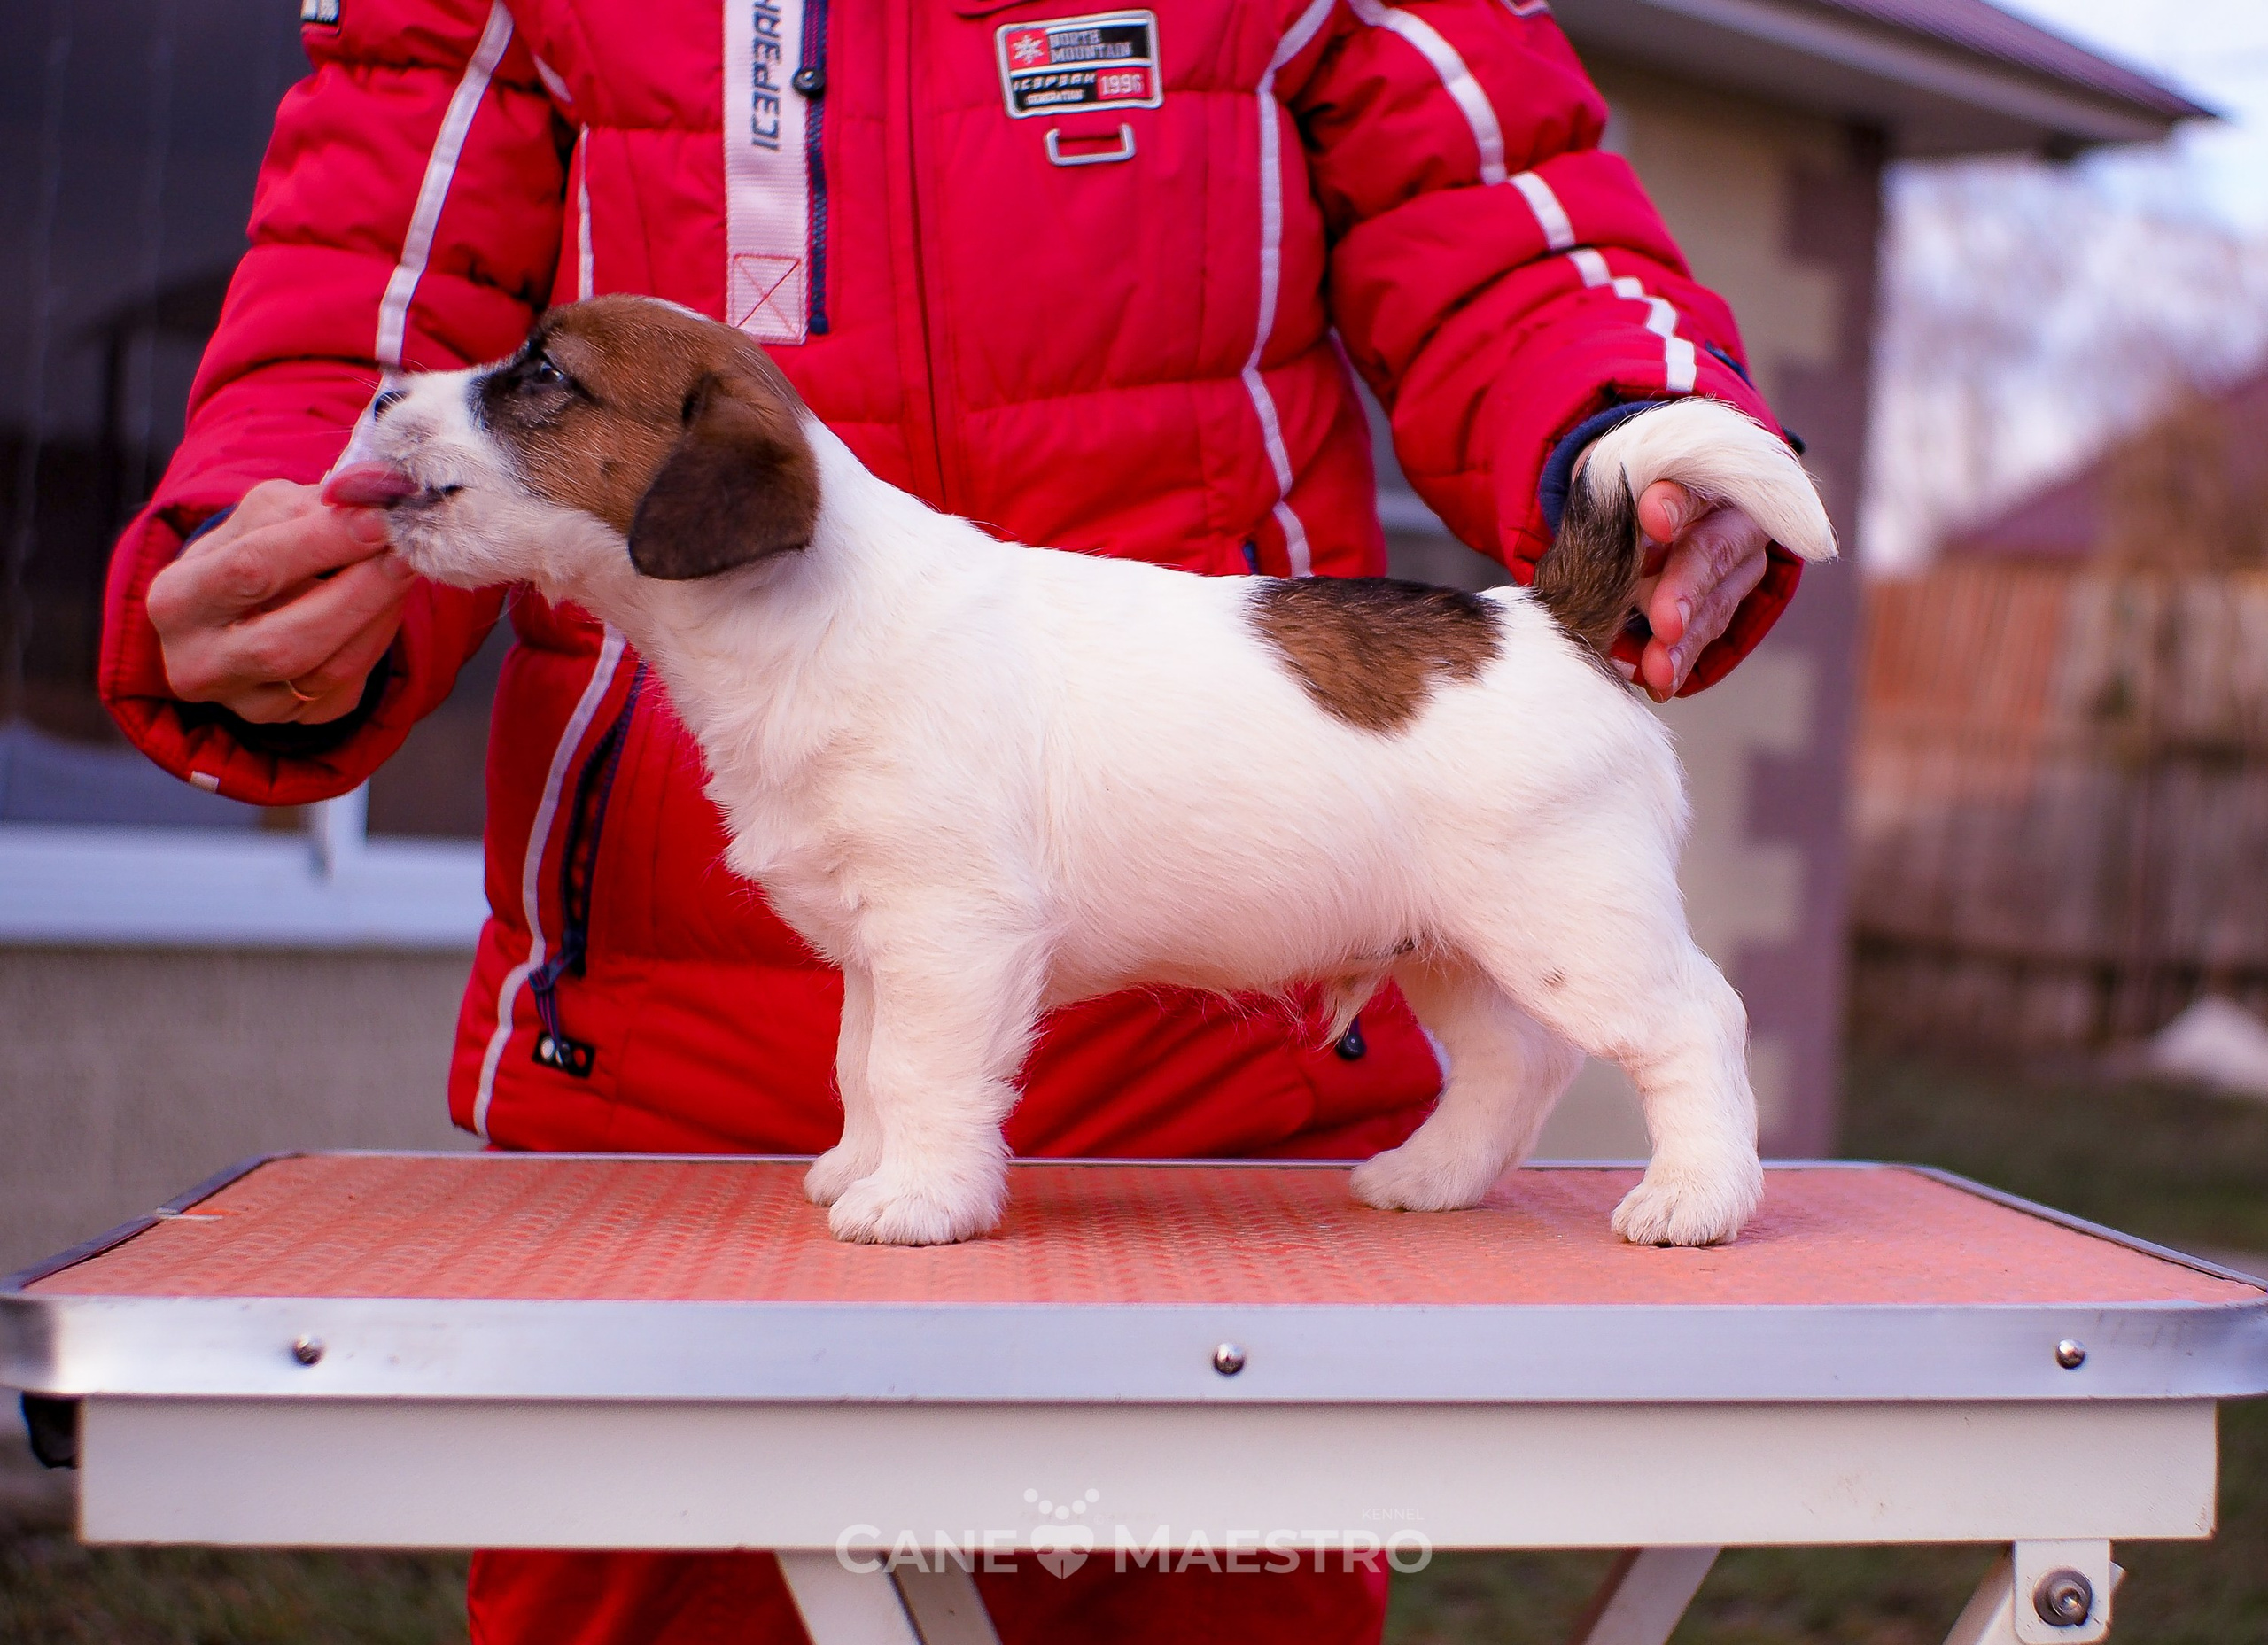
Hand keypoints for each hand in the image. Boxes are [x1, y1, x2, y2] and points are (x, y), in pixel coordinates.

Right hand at [147, 478, 414, 724]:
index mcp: (176, 600)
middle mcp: (198, 663)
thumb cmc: (253, 551)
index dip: (321, 544)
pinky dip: (377, 642)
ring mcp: (243, 703)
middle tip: (405, 552)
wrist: (240, 610)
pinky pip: (346, 688)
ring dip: (379, 617)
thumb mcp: (265, 515)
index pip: (251, 570)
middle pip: (288, 640)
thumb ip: (312, 505)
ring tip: (403, 570)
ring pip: (327, 671)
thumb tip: (372, 494)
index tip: (377, 520)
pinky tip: (386, 607)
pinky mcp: (290, 721)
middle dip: (359, 592)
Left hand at [1628, 481, 1768, 701]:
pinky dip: (1681, 661)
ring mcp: (1737, 564)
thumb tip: (1614, 522)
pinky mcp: (1726, 603)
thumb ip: (1612, 497)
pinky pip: (1706, 635)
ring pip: (1715, 603)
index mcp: (1703, 474)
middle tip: (1665, 622)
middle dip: (1685, 588)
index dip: (1675, 502)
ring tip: (1657, 671)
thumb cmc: (1625, 491)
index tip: (1652, 516)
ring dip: (1684, 641)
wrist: (1645, 511)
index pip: (1694, 483)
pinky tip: (1660, 684)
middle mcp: (1730, 517)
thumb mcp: (1614, 482)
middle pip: (1712, 551)